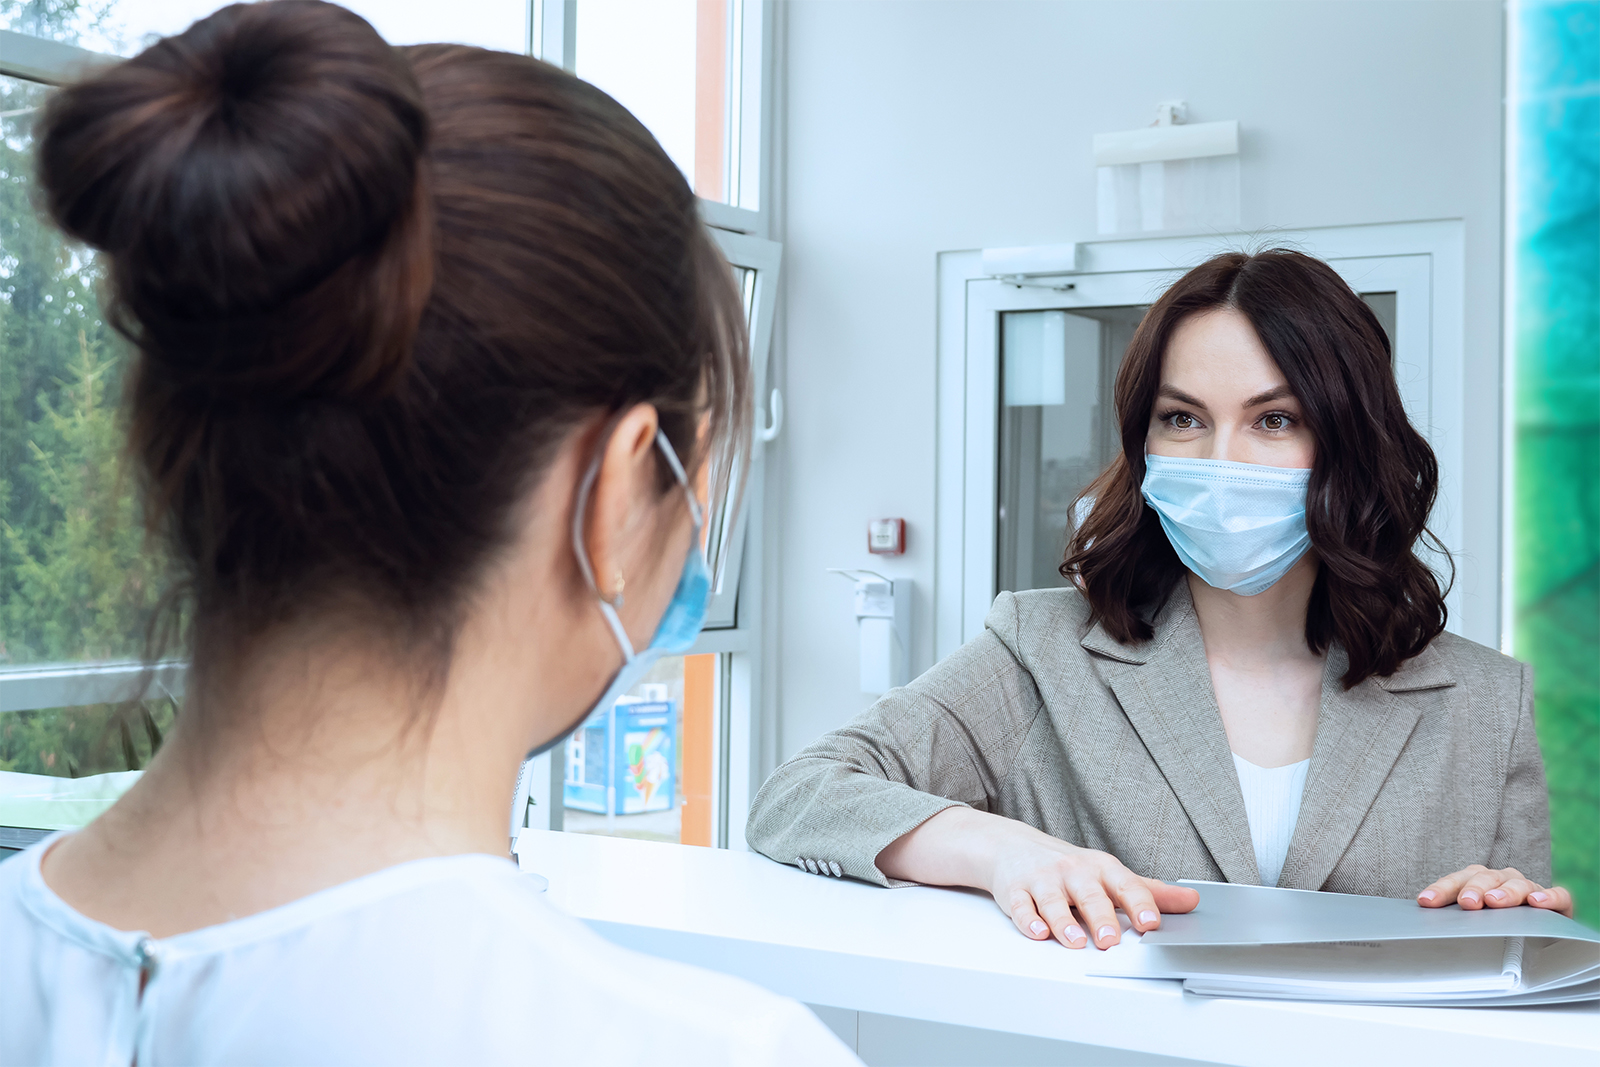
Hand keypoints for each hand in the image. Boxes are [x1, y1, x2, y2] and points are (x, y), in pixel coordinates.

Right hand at [875, 806, 1198, 950]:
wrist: (1011, 847)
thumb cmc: (1067, 868)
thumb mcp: (1108, 874)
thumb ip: (1148, 891)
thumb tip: (1192, 901)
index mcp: (1101, 869)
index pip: (1125, 885)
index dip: (1140, 904)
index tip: (1152, 923)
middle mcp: (1073, 872)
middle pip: (1090, 894)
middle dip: (1101, 917)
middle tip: (1111, 940)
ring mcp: (1042, 880)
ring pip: (1053, 902)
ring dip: (1063, 922)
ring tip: (1073, 942)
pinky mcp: (1013, 889)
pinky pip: (1019, 905)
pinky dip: (1026, 918)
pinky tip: (1034, 930)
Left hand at [1417, 865, 1572, 917]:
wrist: (1540, 934)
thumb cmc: (1499, 924)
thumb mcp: (1475, 920)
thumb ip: (1455, 919)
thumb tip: (1426, 928)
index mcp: (1478, 881)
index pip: (1457, 881)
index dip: (1442, 890)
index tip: (1427, 901)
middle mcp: (1502, 880)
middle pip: (1486, 878)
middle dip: (1474, 889)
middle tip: (1466, 903)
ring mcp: (1530, 888)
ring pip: (1518, 883)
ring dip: (1505, 892)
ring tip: (1495, 902)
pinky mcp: (1557, 903)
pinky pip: (1558, 895)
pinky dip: (1548, 896)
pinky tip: (1537, 902)